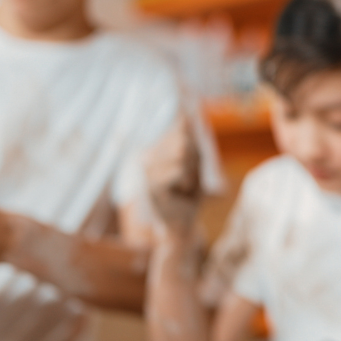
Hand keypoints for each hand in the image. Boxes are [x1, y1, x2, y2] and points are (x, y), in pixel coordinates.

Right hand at [145, 116, 201, 237]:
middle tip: (188, 179)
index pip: (181, 130)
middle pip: (184, 140)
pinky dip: (187, 182)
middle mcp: (147, 155)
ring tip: (184, 186)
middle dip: (194, 162)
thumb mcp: (195, 163)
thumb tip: (187, 116)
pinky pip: (179, 170)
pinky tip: (179, 192)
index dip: (194, 148)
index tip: (191, 167)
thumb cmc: (189, 193)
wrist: (182, 224)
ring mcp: (146, 169)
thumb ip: (191, 141)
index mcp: (155, 148)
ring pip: (182, 154)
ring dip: (192, 173)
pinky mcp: (150, 183)